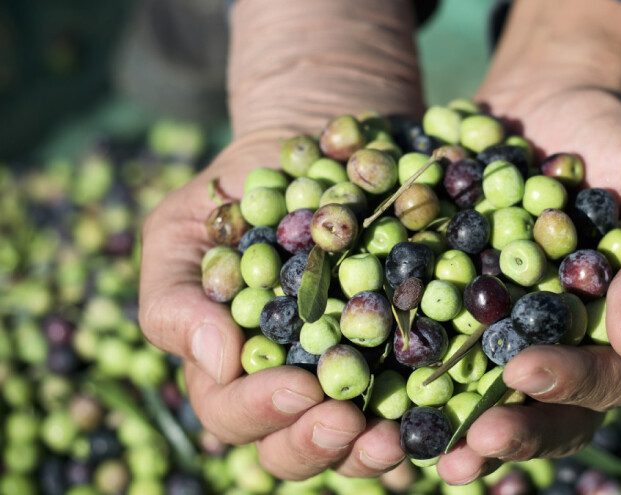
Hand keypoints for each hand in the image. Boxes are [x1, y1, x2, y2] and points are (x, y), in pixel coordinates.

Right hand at [138, 137, 405, 479]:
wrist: (311, 142)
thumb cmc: (235, 190)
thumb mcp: (182, 228)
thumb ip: (175, 297)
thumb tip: (218, 362)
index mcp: (236, 365)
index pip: (233, 412)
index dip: (260, 411)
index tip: (297, 387)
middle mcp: (294, 380)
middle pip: (296, 445)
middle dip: (317, 443)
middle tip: (346, 422)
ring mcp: (353, 370)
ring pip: (355, 440)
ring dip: (372, 450)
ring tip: (392, 436)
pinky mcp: (405, 346)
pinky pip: (417, 398)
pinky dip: (427, 412)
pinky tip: (438, 407)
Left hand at [435, 88, 620, 482]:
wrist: (551, 107)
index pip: (611, 377)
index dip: (571, 385)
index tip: (524, 373)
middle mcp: (574, 349)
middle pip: (552, 410)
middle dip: (514, 430)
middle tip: (472, 444)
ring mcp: (518, 335)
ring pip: (496, 398)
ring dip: (462, 428)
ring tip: (427, 451)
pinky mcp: (468, 313)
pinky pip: (446, 350)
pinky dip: (418, 374)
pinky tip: (383, 393)